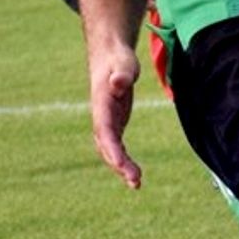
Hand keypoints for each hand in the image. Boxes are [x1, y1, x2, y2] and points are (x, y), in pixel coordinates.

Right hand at [89, 41, 141, 188]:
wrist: (110, 55)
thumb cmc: (119, 58)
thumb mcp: (124, 64)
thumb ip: (122, 74)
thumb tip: (118, 83)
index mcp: (101, 104)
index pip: (105, 130)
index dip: (111, 148)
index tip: (120, 164)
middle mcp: (101, 116)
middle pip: (106, 145)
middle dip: (118, 164)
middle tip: (135, 181)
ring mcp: (106, 121)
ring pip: (110, 149)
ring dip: (121, 167)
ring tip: (136, 183)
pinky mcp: (114, 123)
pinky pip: (116, 147)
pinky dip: (123, 161)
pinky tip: (134, 174)